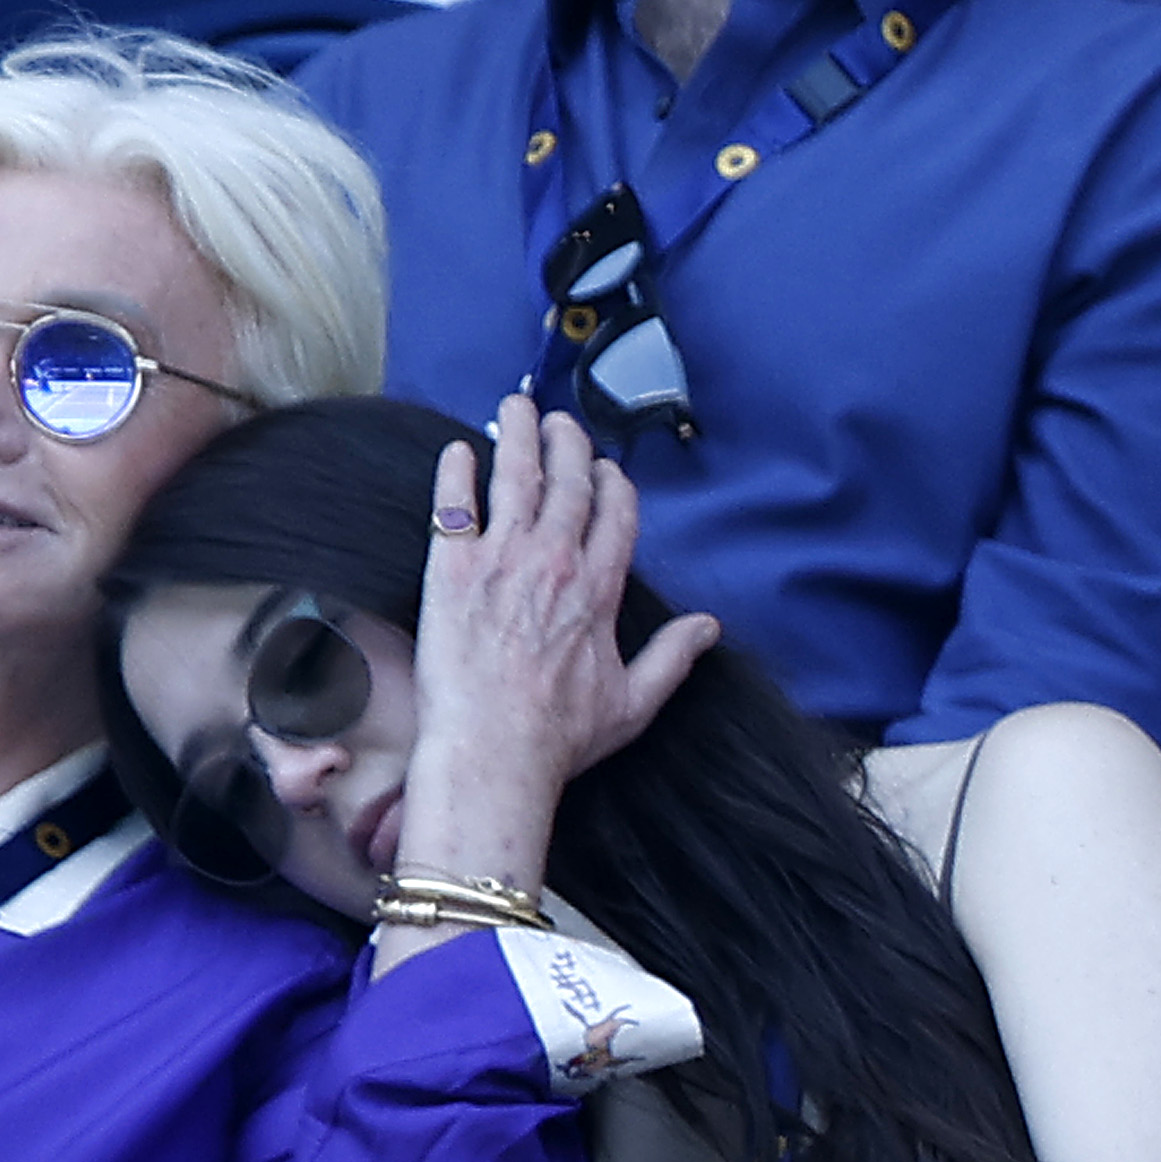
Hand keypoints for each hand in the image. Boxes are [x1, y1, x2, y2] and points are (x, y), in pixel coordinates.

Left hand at [409, 395, 717, 822]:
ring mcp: (502, 561)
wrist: (492, 753)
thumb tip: (708, 629)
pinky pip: (455, 507)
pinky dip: (457, 474)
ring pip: (515, 478)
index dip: (612, 483)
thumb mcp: (632, 703)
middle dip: (567, 443)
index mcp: (598, 589)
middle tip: (560, 422)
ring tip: (515, 408)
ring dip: (518, 436)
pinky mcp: (452, 571)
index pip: (615, 512)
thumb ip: (672, 658)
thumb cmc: (557, 737)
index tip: (604, 470)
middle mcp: (555, 562)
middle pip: (568, 482)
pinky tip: (458, 453)